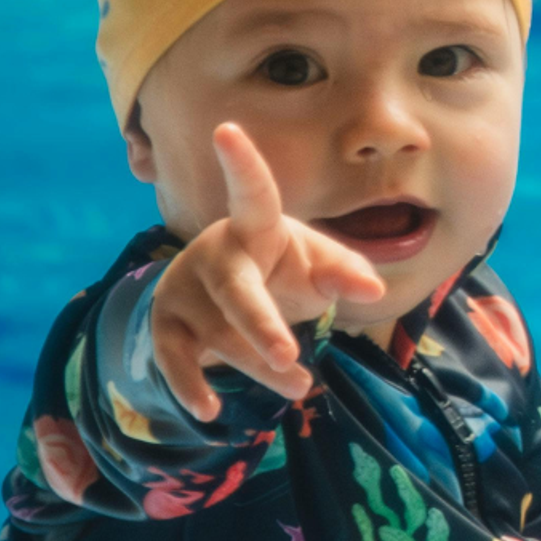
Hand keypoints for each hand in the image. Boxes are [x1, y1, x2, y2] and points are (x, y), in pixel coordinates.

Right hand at [149, 123, 387, 421]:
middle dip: (261, 324)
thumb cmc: (282, 267)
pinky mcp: (168, 326)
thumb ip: (345, 271)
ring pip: (219, 335)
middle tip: (289, 354)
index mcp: (255, 227)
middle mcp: (215, 254)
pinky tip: (209, 412)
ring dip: (257, 366)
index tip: (227, 129)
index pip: (253, 193)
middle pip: (237, 291)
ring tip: (300, 386)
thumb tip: (372, 288)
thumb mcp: (318, 264)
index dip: (242, 164)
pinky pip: (175, 359)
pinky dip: (192, 386)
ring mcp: (185, 290)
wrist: (224, 295)